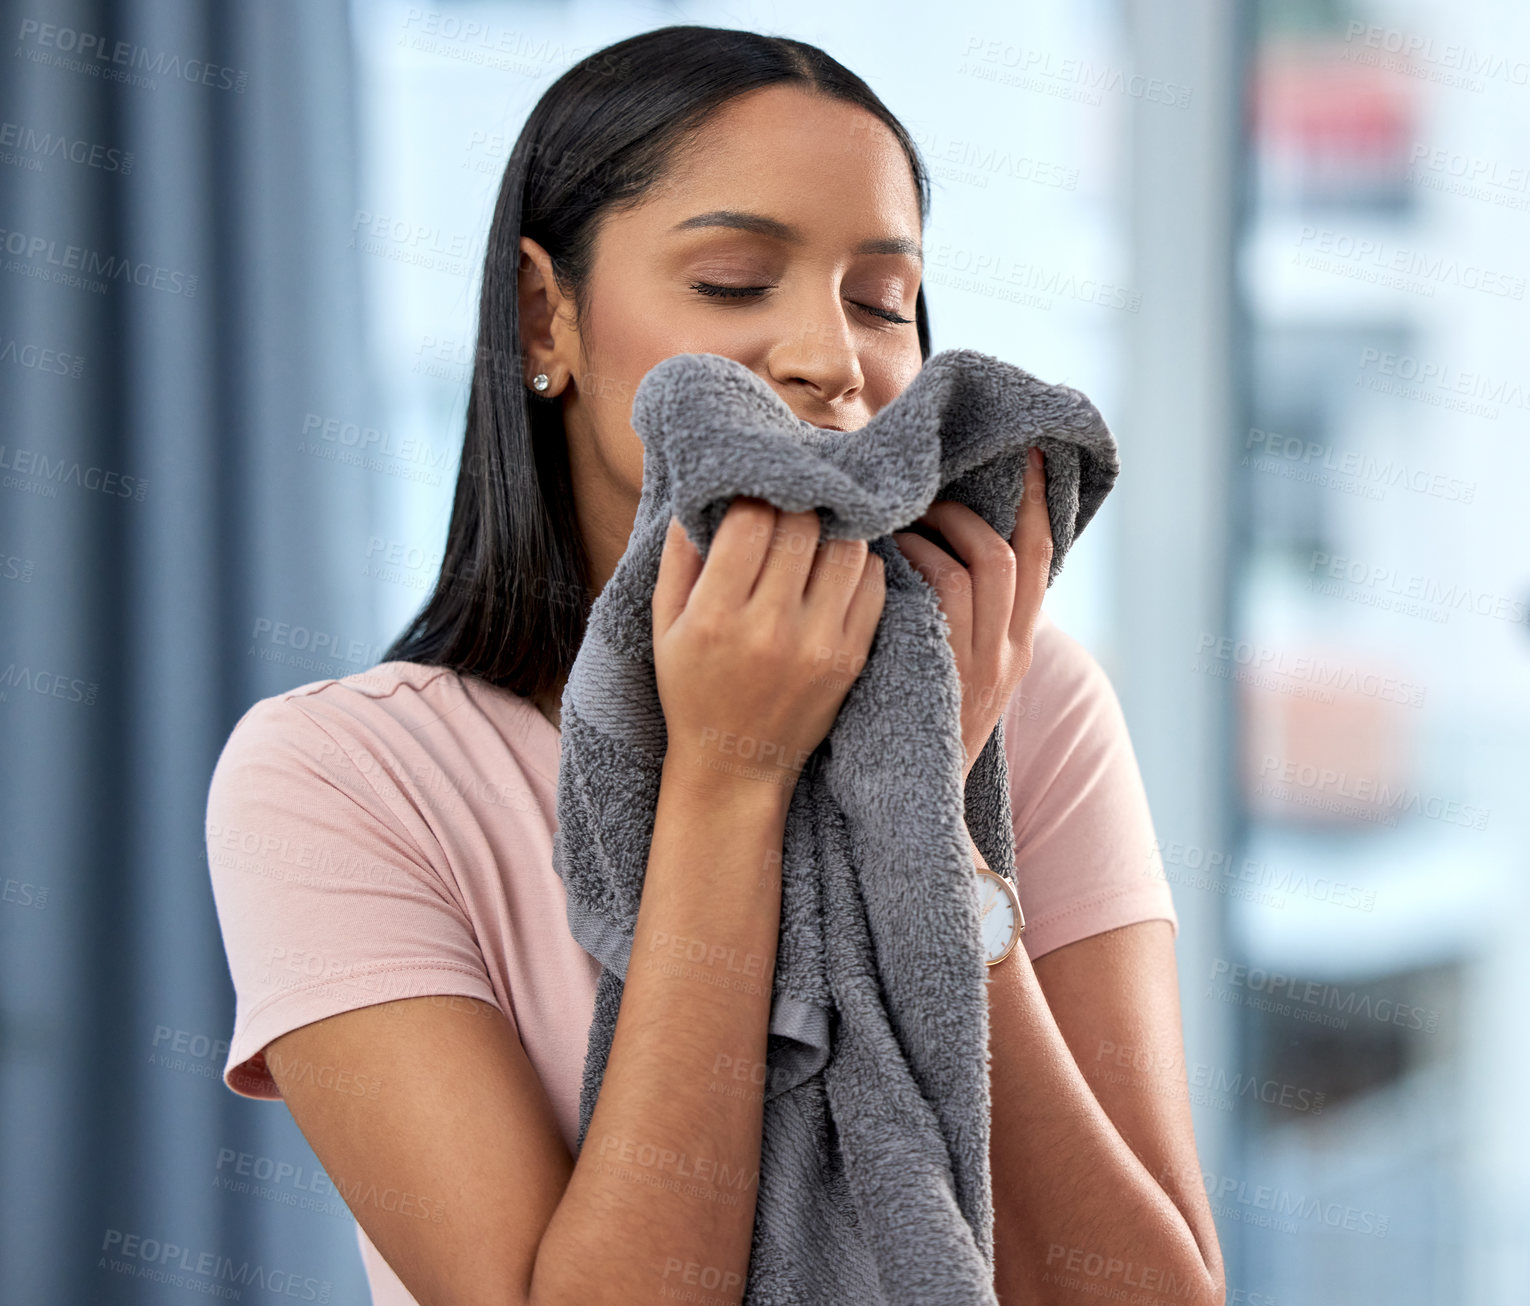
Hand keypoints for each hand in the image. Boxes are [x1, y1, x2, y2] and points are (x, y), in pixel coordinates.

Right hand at [653, 500, 886, 803]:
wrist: (734, 764)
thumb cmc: (692, 689)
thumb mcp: (666, 626)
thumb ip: (680, 557)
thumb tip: (702, 496)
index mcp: (716, 616)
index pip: (751, 520)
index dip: (752, 497)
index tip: (751, 498)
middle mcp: (770, 628)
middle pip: (803, 524)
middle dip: (793, 505)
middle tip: (786, 505)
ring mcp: (818, 643)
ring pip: (846, 546)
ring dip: (831, 529)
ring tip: (813, 531)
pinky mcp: (851, 656)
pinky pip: (872, 582)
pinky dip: (858, 562)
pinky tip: (834, 566)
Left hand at [891, 447, 1050, 783]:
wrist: (920, 807)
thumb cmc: (920, 726)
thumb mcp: (956, 672)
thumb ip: (957, 618)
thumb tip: (932, 547)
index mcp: (1018, 645)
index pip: (1040, 557)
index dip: (1039, 501)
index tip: (1032, 452)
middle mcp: (1011, 652)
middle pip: (1013, 553)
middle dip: (973, 509)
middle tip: (928, 492)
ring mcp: (983, 663)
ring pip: (982, 564)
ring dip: (940, 529)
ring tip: (902, 518)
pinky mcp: (951, 671)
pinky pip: (942, 593)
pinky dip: (917, 559)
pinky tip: (886, 553)